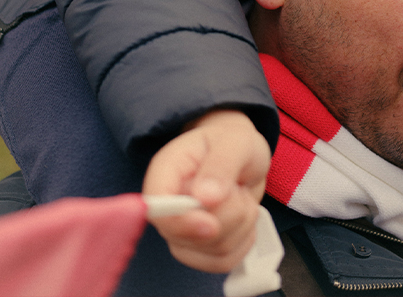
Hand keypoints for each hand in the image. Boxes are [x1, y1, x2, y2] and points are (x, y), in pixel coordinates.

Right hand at [144, 109, 269, 273]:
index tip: (212, 223)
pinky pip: (224, 261)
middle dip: (230, 214)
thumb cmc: (232, 142)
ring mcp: (181, 232)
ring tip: (240, 196)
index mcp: (165, 174)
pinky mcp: (199, 248)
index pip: (157, 211)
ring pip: (213, 251)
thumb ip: (221, 165)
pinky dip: (245, 241)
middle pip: (192, 237)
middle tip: (236, 186)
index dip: (183, 223)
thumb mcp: (235, 141)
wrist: (241, 154)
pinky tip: (244, 217)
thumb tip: (205, 197)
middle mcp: (167, 208)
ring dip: (242, 224)